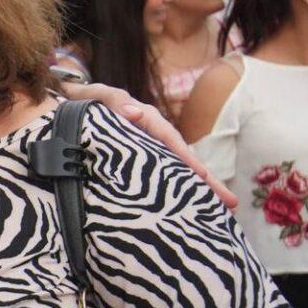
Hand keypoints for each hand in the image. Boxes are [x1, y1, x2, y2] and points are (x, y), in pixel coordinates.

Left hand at [62, 83, 238, 208]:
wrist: (76, 107)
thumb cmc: (89, 100)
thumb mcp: (98, 96)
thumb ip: (112, 100)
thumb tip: (134, 114)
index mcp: (146, 120)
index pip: (169, 140)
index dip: (185, 158)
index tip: (201, 176)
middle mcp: (156, 136)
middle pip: (184, 160)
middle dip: (208, 182)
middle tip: (231, 203)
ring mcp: (152, 151)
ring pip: (179, 172)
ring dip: (201, 191)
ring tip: (225, 210)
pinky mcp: (145, 164)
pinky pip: (165, 178)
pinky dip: (181, 192)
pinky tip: (195, 210)